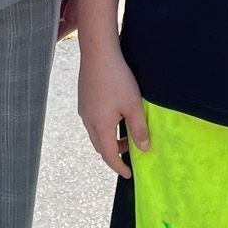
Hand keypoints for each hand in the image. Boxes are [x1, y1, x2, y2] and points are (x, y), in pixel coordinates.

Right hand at [78, 43, 149, 177]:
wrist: (98, 53)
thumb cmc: (117, 79)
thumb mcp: (134, 105)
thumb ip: (139, 129)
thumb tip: (143, 149)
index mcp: (101, 126)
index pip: (109, 155)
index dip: (119, 167)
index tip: (128, 174)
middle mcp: (88, 121)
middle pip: (100, 146)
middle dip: (115, 153)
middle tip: (131, 152)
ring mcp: (84, 110)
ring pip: (96, 133)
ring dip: (110, 138)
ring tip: (126, 131)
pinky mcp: (84, 100)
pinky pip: (93, 121)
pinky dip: (104, 127)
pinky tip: (115, 115)